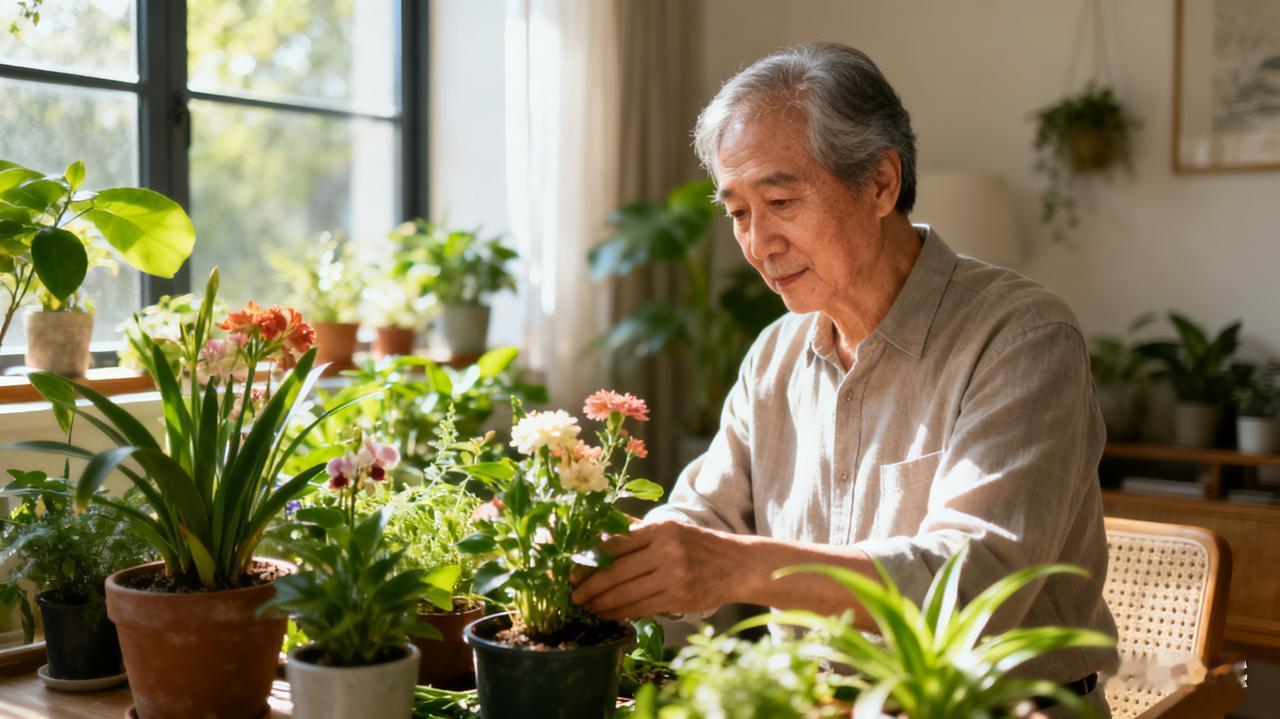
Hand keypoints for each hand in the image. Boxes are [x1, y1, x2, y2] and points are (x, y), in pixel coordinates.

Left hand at [570, 520, 744, 619]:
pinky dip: (621, 613)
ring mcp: (673, 576)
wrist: (738, 565)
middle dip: (590, 586)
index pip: (616, 544)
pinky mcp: (679, 598)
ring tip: (588, 607)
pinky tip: (609, 614)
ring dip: (602, 603)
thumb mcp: (672, 529)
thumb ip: (638, 533)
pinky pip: (641, 608)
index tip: (572, 570)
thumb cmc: (699, 546)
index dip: (590, 559)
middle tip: (573, 595)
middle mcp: (666, 551)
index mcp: (661, 529)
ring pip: (626, 593)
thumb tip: (599, 536)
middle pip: (616, 571)